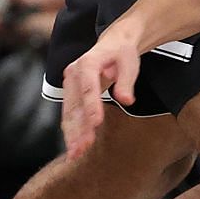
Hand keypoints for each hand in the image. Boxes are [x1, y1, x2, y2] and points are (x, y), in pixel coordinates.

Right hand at [61, 25, 141, 156]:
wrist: (112, 44)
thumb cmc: (123, 53)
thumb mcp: (130, 62)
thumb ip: (127, 81)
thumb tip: (126, 100)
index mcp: (88, 63)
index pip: (89, 88)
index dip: (91, 106)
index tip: (95, 124)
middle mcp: (73, 73)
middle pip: (75, 105)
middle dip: (78, 128)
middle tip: (82, 149)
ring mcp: (69, 84)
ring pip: (69, 113)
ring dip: (72, 134)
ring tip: (75, 154)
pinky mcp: (70, 93)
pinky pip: (70, 114)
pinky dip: (71, 131)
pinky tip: (74, 147)